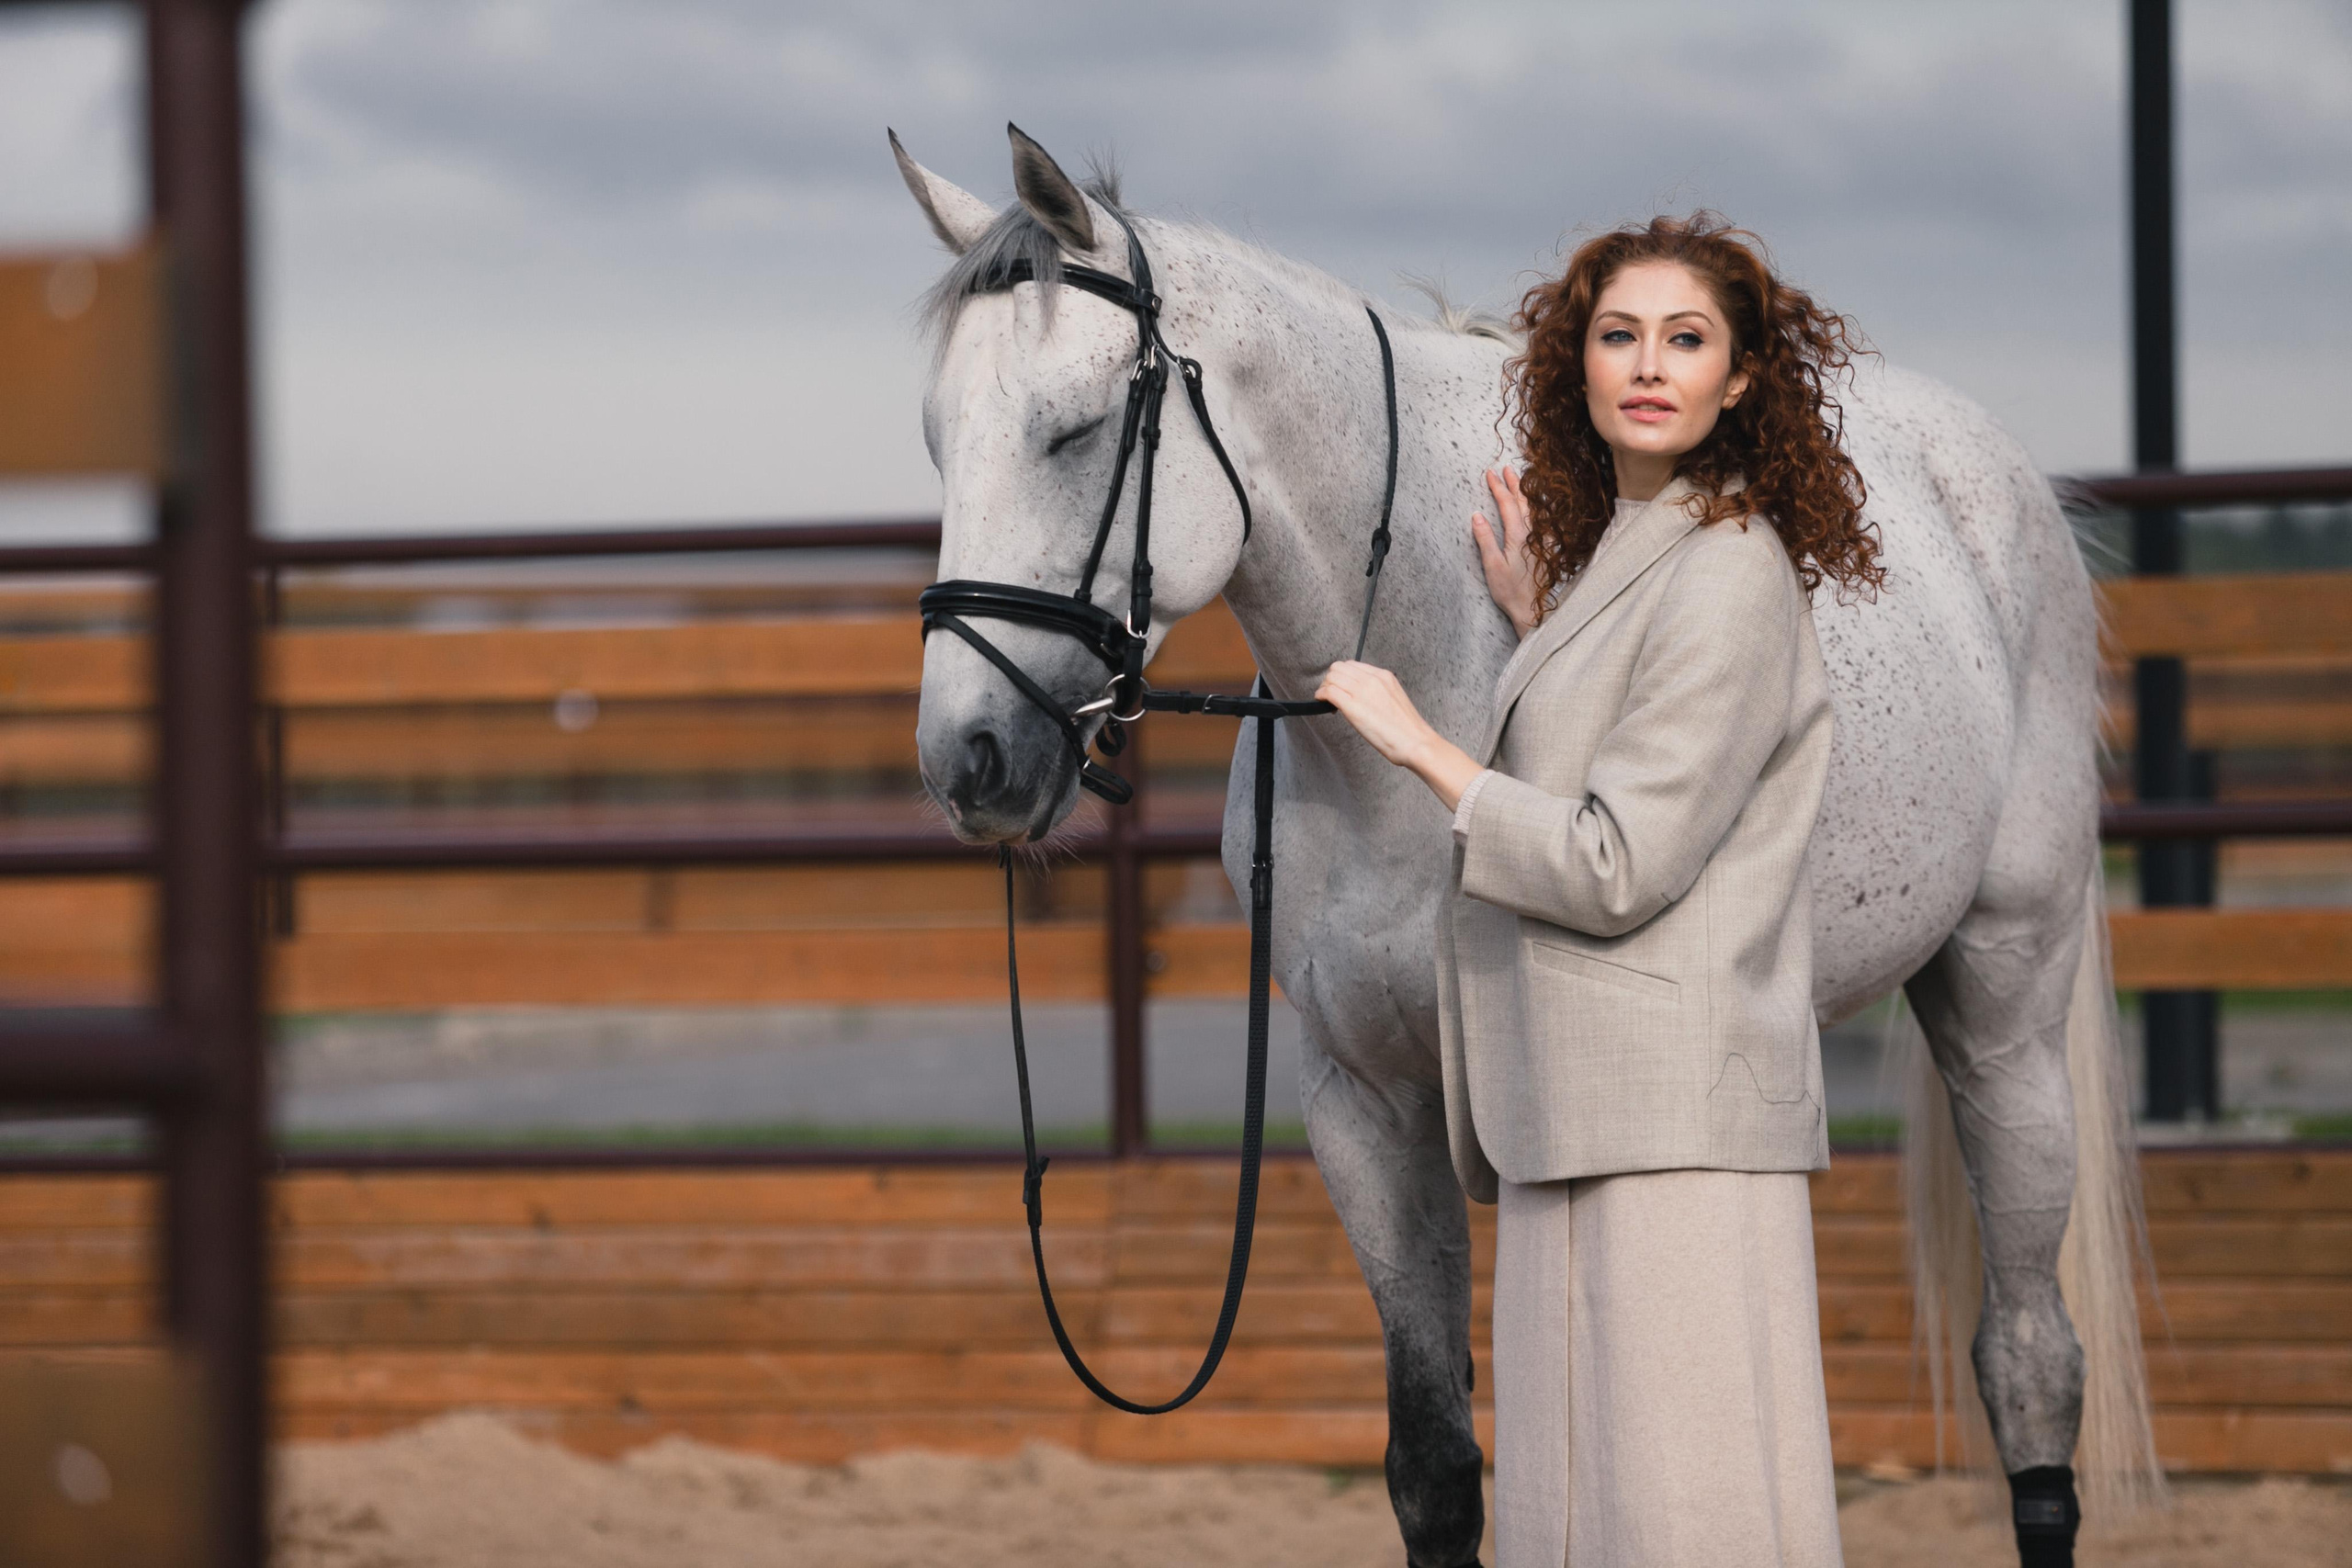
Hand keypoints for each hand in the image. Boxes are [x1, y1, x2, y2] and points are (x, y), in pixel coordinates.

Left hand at [1316, 660, 1484, 810]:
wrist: (1415, 741)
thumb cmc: (1406, 729)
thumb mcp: (1393, 699)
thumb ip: (1377, 692)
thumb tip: (1360, 696)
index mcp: (1383, 676)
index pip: (1352, 665)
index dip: (1342, 676)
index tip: (1342, 689)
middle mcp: (1372, 679)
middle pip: (1339, 668)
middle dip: (1331, 680)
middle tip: (1332, 696)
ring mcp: (1362, 691)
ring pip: (1332, 677)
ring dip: (1325, 688)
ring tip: (1329, 702)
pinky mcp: (1353, 706)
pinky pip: (1329, 692)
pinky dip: (1321, 696)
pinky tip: (1323, 704)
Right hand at [1471, 466, 1540, 639]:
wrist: (1533, 609)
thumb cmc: (1510, 591)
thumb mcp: (1492, 566)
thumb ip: (1485, 539)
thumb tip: (1477, 516)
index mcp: (1517, 535)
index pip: (1507, 504)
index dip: (1498, 487)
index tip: (1490, 474)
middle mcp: (1532, 533)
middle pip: (1523, 502)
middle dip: (1514, 484)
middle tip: (1506, 469)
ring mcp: (1542, 540)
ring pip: (1535, 508)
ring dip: (1526, 493)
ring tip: (1520, 480)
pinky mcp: (1546, 547)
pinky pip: (1544, 519)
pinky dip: (1538, 507)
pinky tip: (1537, 506)